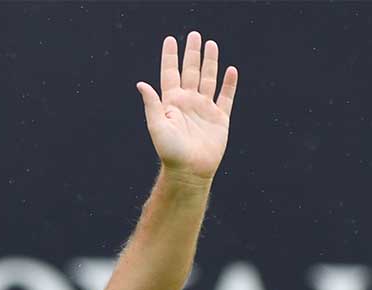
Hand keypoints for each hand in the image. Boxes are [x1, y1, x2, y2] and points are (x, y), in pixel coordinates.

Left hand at [136, 32, 237, 182]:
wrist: (190, 171)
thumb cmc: (170, 151)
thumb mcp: (157, 126)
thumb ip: (152, 104)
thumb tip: (141, 84)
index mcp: (171, 103)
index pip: (170, 73)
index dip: (170, 57)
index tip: (170, 40)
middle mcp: (188, 102)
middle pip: (191, 71)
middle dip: (192, 53)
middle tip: (194, 35)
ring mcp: (204, 109)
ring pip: (208, 79)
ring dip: (210, 62)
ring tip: (211, 44)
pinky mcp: (220, 118)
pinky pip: (226, 97)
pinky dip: (229, 84)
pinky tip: (230, 70)